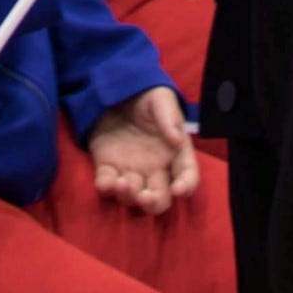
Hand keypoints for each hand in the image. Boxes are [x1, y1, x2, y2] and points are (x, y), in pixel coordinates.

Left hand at [85, 87, 197, 213]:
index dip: (186, 186)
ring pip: (132, 197)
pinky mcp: (107, 167)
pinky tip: (105, 183)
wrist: (116, 89)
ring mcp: (130, 170)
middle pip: (160, 198)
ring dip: (128, 196)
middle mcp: (154, 168)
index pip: (187, 175)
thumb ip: (169, 118)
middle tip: (146, 197)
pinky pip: (106, 185)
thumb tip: (176, 140)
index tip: (178, 189)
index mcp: (174, 153)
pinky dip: (106, 188)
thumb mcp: (161, 99)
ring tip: (122, 183)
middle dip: (154, 203)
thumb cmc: (146, 97)